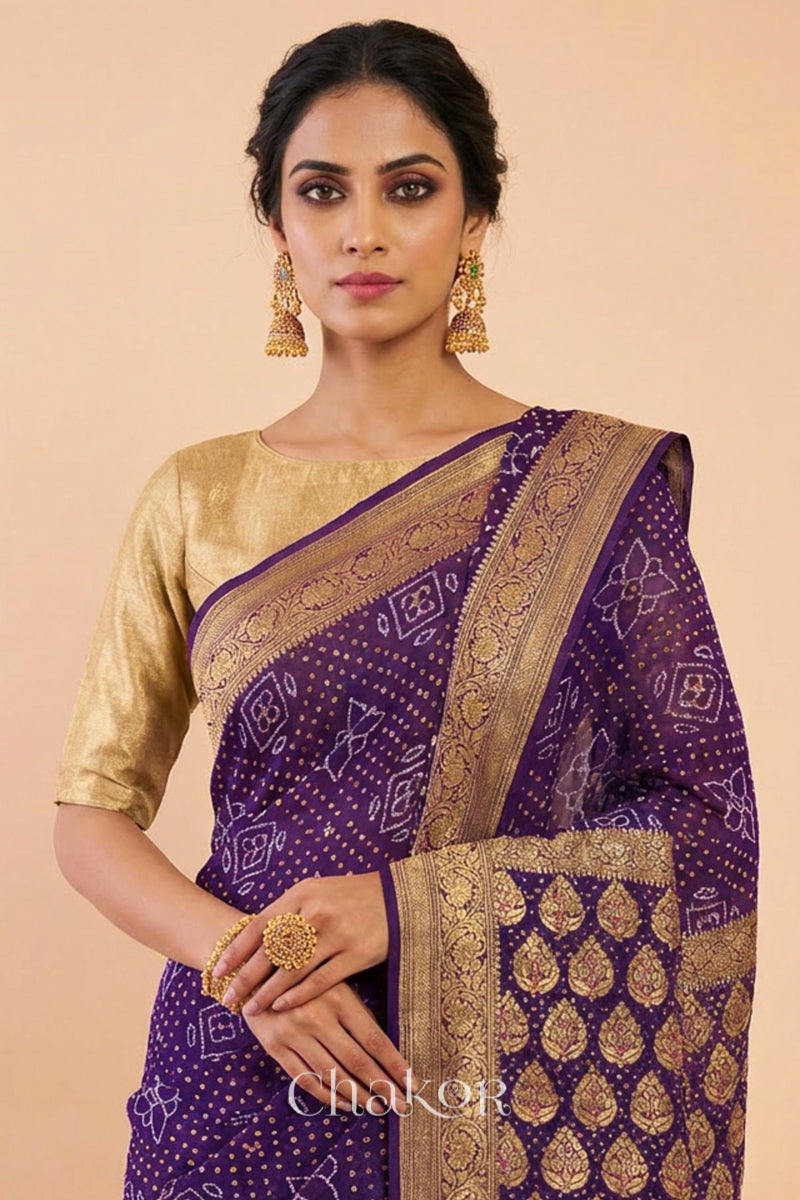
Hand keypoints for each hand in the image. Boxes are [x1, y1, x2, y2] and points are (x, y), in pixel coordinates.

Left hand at [213, 870, 387, 1016]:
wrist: (399, 898)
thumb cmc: (351, 897)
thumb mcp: (317, 892)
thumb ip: (289, 911)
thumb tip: (257, 937)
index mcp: (301, 893)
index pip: (260, 924)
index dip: (237, 950)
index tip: (219, 970)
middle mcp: (315, 912)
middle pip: (271, 951)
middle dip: (246, 977)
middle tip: (228, 997)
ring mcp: (335, 934)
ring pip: (292, 970)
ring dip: (267, 993)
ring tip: (251, 1009)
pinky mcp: (355, 954)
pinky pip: (319, 981)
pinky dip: (297, 996)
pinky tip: (282, 1007)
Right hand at [244, 979, 418, 1113]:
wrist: (253, 967)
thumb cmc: (304, 972)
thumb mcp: (333, 981)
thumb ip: (355, 1011)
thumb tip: (382, 1051)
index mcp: (338, 997)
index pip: (373, 1040)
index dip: (394, 1065)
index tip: (413, 1083)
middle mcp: (316, 1017)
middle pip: (356, 1062)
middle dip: (383, 1087)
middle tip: (402, 1106)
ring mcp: (294, 1034)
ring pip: (332, 1075)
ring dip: (357, 1096)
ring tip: (376, 1107)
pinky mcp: (275, 1048)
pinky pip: (304, 1080)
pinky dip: (326, 1096)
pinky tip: (343, 1104)